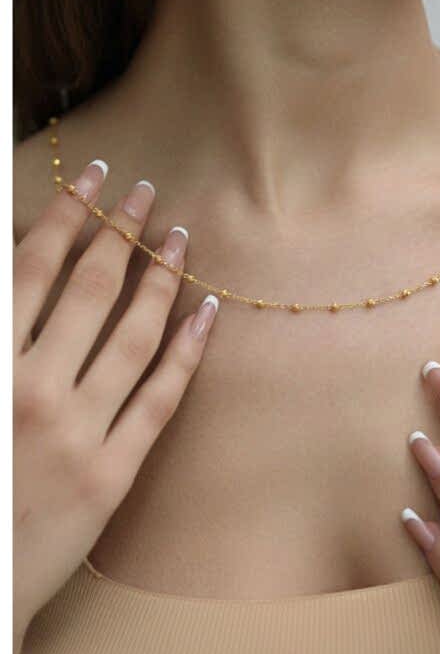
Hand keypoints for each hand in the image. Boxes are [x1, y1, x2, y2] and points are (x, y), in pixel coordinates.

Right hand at [13, 161, 218, 653]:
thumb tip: (18, 275)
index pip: (32, 271)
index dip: (68, 216)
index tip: (95, 178)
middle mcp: (33, 390)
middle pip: (89, 291)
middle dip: (120, 232)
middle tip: (146, 193)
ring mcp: (78, 433)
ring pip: (132, 337)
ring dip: (160, 280)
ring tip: (181, 239)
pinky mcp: (111, 475)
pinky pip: (158, 403)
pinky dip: (187, 355)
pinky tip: (207, 313)